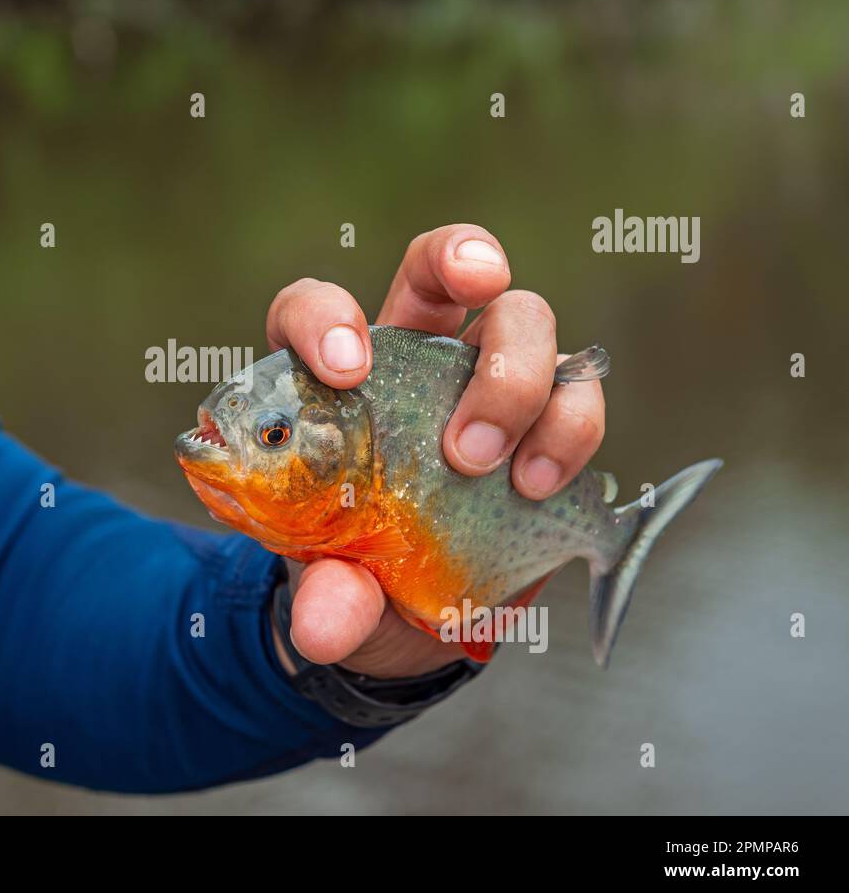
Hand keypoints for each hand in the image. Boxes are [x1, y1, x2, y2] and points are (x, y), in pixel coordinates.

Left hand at [264, 224, 604, 677]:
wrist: (414, 617)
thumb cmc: (353, 572)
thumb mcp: (330, 589)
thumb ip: (326, 598)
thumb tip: (325, 624)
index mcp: (333, 382)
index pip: (313, 308)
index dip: (325, 317)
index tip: (344, 369)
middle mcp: (410, 361)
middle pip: (440, 267)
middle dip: (462, 267)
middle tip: (463, 329)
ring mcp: (484, 382)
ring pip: (524, 316)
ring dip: (517, 377)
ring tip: (486, 466)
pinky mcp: (544, 424)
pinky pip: (578, 392)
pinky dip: (571, 427)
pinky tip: (538, 483)